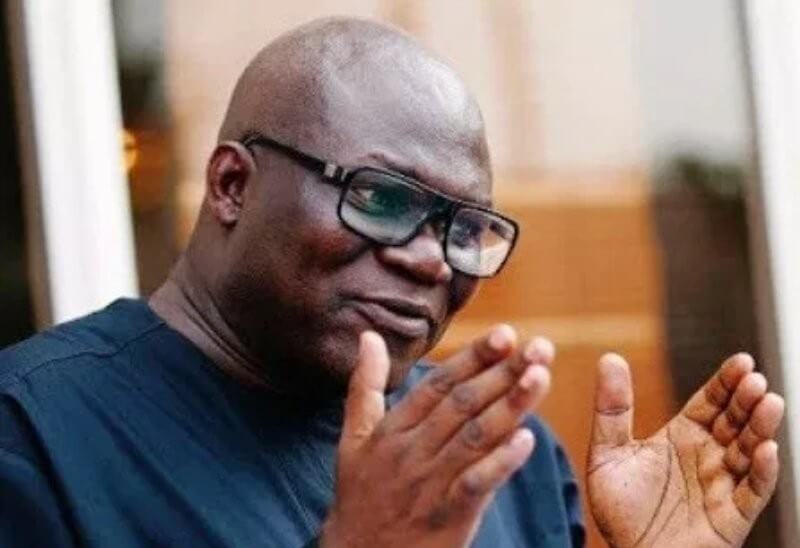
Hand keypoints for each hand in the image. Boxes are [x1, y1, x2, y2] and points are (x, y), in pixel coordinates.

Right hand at [321, 327, 553, 547]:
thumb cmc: (359, 493)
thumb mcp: (352, 437)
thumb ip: (365, 385)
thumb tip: (370, 336)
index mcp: (393, 429)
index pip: (439, 384)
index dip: (474, 358)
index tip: (506, 334)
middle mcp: (412, 451)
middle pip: (463, 404)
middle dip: (503, 372)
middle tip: (540, 347)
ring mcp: (429, 484)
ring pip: (475, 437)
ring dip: (511, 406)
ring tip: (541, 377)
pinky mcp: (446, 517)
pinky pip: (476, 485)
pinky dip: (501, 463)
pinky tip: (527, 440)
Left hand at [587, 353, 784, 546]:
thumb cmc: (621, 511)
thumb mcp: (608, 453)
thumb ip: (611, 409)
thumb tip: (610, 357)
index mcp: (682, 436)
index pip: (711, 402)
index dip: (727, 382)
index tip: (742, 361)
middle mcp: (708, 456)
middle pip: (735, 420)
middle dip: (746, 399)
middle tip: (753, 378)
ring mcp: (723, 485)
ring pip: (750, 450)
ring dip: (761, 427)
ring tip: (768, 401)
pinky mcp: (732, 516)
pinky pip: (753, 492)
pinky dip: (762, 472)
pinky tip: (766, 449)